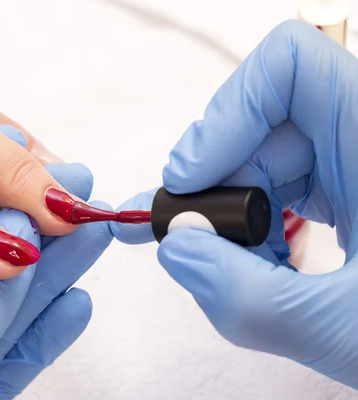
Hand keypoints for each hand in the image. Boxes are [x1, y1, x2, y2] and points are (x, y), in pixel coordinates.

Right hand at [111, 20, 357, 388]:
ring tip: (237, 274)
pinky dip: (252, 232)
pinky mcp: (349, 193)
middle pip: (261, 124)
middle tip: (192, 245)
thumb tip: (176, 251)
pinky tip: (261, 273)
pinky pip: (279, 190)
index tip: (189, 181)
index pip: (290, 66)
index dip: (227, 113)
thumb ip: (248, 298)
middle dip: (218, 185)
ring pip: (263, 160)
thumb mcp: (352, 332)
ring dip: (233, 216)